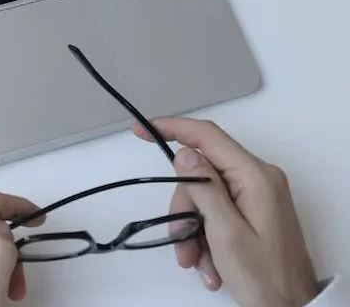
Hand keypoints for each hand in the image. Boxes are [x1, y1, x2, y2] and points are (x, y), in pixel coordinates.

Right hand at [135, 117, 317, 306]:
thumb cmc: (265, 277)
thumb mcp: (226, 233)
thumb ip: (204, 188)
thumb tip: (185, 153)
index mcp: (255, 175)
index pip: (207, 135)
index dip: (172, 127)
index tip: (141, 130)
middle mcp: (258, 177)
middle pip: (201, 173)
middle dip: (184, 207)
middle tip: (180, 240)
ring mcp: (258, 194)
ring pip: (205, 195)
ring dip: (193, 228)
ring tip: (196, 262)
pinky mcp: (255, 210)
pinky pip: (218, 210)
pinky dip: (207, 235)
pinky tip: (210, 264)